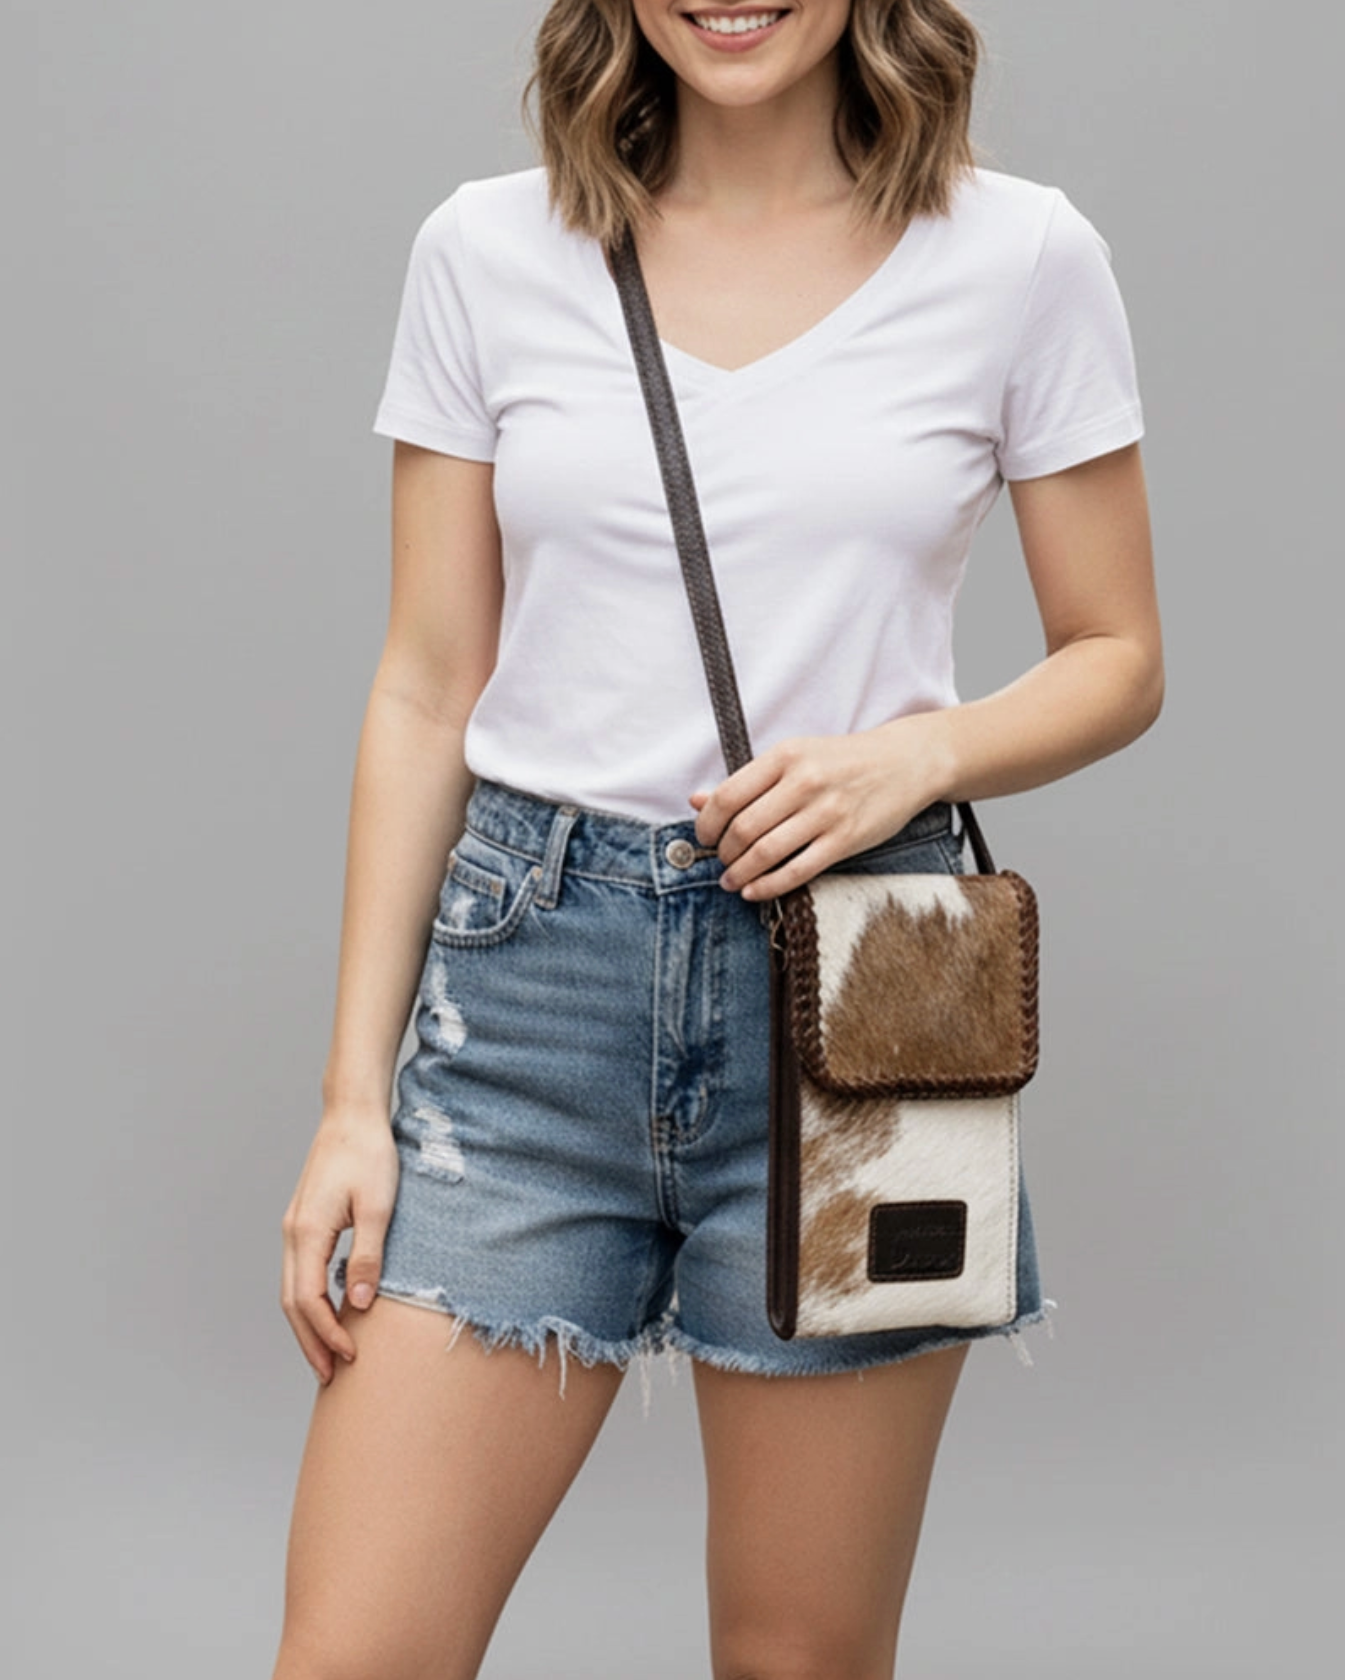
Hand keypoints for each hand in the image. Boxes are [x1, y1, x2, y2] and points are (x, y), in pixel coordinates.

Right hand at [280, 1106, 399, 1383]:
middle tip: (329, 1377)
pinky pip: (300, 1272)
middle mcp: (293, 1233)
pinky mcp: (305, 1221)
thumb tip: (361, 1303)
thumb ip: (368, 1255)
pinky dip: (310, 1301)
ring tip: (327, 1356)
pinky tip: (329, 1312)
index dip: (326, 1334)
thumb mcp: (378, 1206)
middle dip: (309, 1341)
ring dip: (308, 1325)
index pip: (307, 1300)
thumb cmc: (369, 1154)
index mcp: (307, 1233)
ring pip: (292, 1289)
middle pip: (292, 1303)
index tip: (349, 1357)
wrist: (353, 1115)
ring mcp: (295, 1227)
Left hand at [689, 718, 946, 901]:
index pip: (729, 795)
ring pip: (766, 852)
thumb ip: (746, 780)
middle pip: (744, 828)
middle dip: (724, 852)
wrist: (904, 762)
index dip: (707, 823)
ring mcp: (826, 812)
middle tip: (721, 861)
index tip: (704, 837)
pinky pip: (797, 871)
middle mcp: (805, 782)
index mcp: (786, 756)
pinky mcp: (845, 839)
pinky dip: (769, 886)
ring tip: (731, 880)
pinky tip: (754, 890)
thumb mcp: (794, 757)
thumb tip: (696, 801)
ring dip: (740, 872)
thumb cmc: (842, 761)